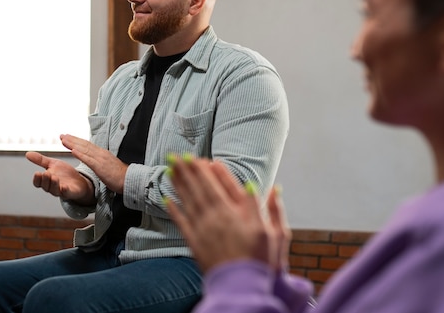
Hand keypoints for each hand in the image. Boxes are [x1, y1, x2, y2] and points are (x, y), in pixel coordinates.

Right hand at [26, 151, 94, 204]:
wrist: (80, 179)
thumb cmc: (65, 173)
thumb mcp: (53, 164)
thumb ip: (41, 160)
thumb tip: (27, 154)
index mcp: (47, 180)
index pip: (38, 183)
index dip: (37, 179)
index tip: (37, 173)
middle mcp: (52, 187)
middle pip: (45, 187)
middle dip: (45, 180)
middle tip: (46, 173)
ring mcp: (61, 191)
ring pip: (55, 191)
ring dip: (54, 184)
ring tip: (54, 177)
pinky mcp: (70, 193)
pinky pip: (66, 193)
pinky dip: (65, 190)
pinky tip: (64, 187)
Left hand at [59, 134, 127, 192]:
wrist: (129, 179)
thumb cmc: (120, 175)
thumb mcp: (109, 165)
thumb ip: (101, 161)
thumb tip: (96, 160)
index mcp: (103, 153)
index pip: (88, 145)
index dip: (77, 141)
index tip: (69, 137)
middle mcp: (101, 153)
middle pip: (84, 144)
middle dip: (72, 139)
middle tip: (62, 135)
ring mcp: (100, 159)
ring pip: (84, 149)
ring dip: (73, 144)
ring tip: (63, 140)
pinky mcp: (100, 167)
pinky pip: (88, 159)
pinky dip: (80, 154)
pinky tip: (72, 150)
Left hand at [166, 157, 290, 272]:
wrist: (242, 288)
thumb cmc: (261, 261)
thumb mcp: (276, 234)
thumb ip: (272, 210)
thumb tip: (272, 188)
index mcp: (238, 213)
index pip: (224, 185)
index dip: (214, 171)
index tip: (206, 159)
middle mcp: (219, 217)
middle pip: (203, 188)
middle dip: (190, 170)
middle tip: (180, 155)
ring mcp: (204, 229)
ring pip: (189, 199)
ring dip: (180, 182)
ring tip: (171, 167)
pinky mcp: (194, 242)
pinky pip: (181, 221)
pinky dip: (173, 208)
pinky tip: (166, 198)